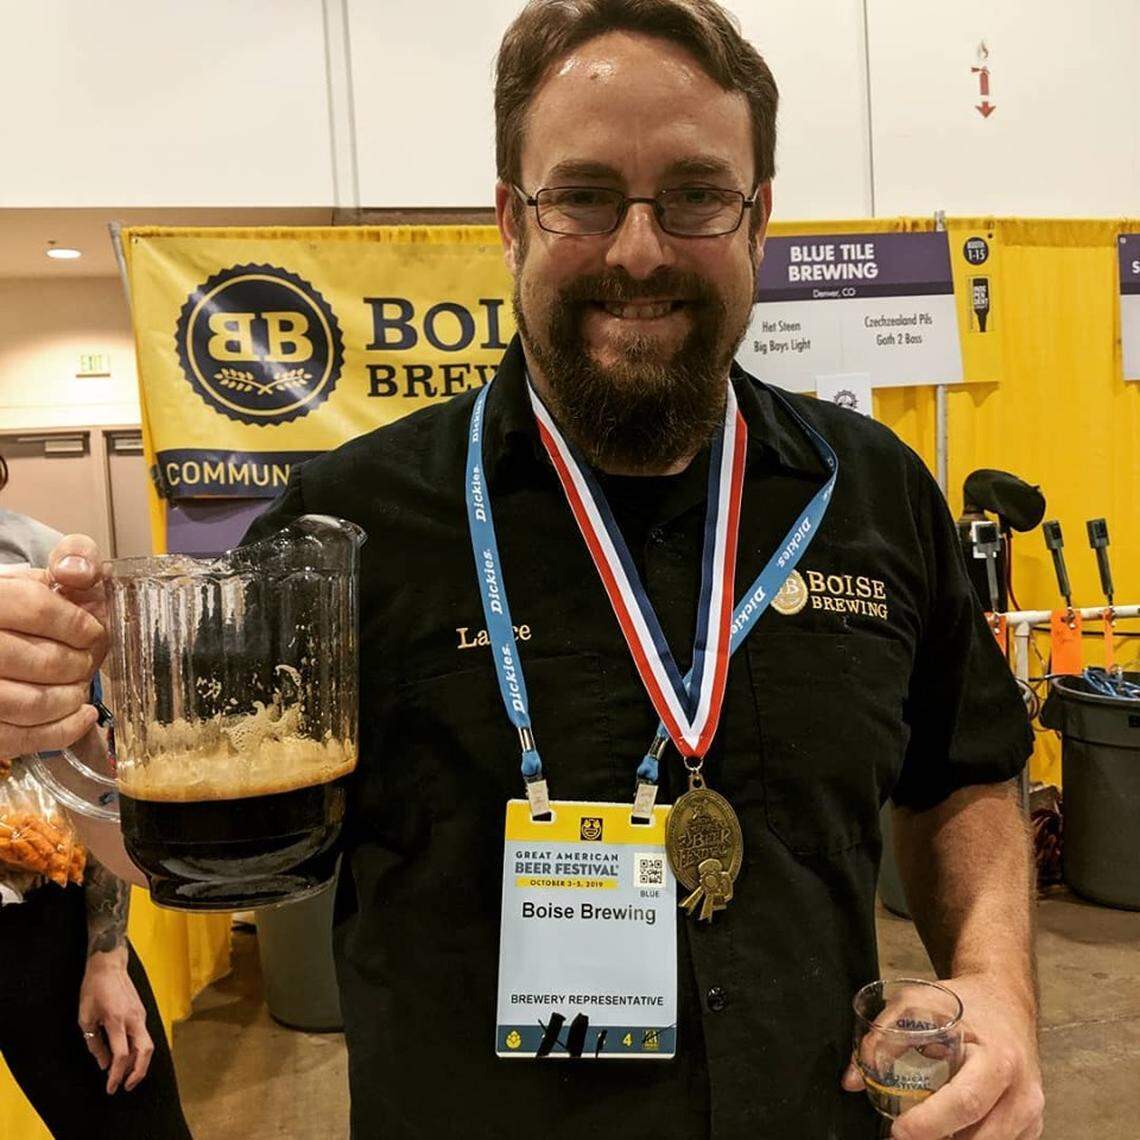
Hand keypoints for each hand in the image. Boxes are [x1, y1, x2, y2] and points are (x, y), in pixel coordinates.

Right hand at [0, 535, 107, 760]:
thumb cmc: (22, 606)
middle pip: (38, 660)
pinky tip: (81, 715)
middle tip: (86, 663)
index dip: (76, 623)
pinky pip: (17, 738)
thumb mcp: (46, 572)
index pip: (35, 607)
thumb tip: (80, 572)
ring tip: (80, 687)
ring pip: (27, 704)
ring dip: (69, 699)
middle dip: (76, 664)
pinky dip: (60, 731)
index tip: (92, 632)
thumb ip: (73, 558)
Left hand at [78, 947, 154, 1093]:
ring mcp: (141, 1015)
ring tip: (128, 1076)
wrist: (109, 965)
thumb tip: (103, 1063)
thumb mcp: (85, 1018)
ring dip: (140, 1063)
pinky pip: (144, 1036)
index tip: (110, 1088)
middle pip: (145, 1051)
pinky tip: (128, 1057)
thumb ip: (95, 1043)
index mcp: (117, 1021)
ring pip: (148, 1044)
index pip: (122, 1055)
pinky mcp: (142, 1012)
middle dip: (138, 1072)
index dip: (116, 1075)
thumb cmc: (93, 989)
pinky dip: (139, 1051)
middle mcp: (134, 1019)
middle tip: (127, 1086)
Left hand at [842, 974, 1043, 1138]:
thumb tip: (851, 1080)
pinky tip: (946, 1133)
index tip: (898, 1131)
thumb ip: (882, 1038)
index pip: (965, 1102)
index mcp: (998, 1059)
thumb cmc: (963, 1003)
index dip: (930, 1123)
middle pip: (980, 1138)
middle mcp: (1022, 1091)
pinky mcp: (1031, 1127)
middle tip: (901, 1137)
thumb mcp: (919, 1004)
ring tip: (922, 1130)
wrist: (1006, 1000)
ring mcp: (1031, 1114)